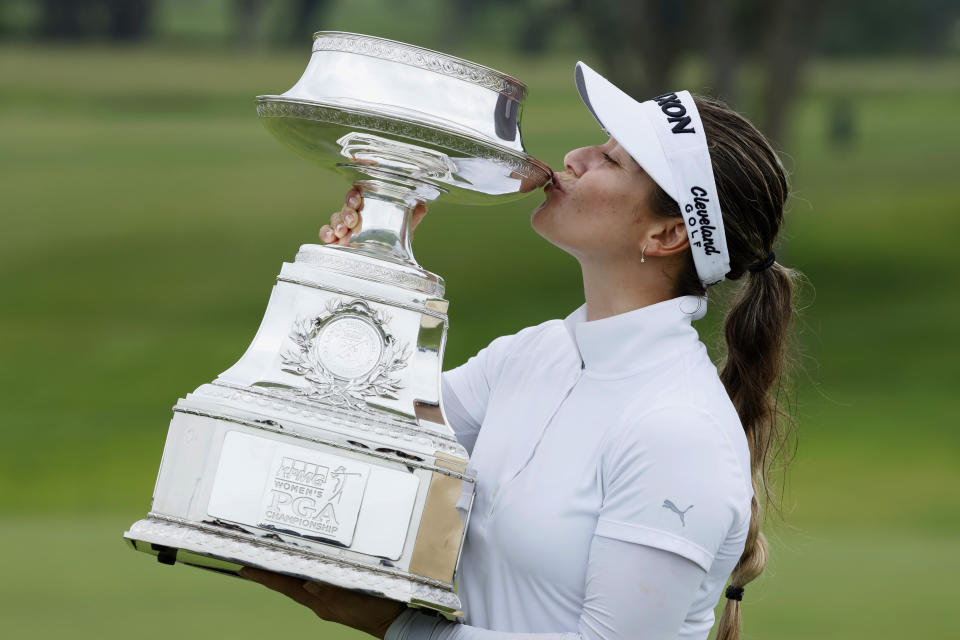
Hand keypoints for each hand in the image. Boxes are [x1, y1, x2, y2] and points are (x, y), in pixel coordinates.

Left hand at [240, 566, 406, 638]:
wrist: (396, 621)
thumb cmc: (376, 610)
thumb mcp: (352, 599)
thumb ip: (329, 591)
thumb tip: (306, 583)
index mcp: (319, 602)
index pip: (285, 586)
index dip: (265, 577)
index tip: (245, 569)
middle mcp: (321, 601)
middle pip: (290, 583)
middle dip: (273, 572)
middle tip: (255, 560)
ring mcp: (331, 599)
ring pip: (304, 581)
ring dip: (289, 570)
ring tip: (276, 559)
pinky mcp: (342, 596)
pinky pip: (319, 581)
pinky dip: (309, 571)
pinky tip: (311, 564)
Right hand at [320, 188, 428, 244]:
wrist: (384, 268)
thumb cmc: (389, 245)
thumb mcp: (404, 232)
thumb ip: (412, 218)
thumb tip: (423, 204)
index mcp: (367, 210)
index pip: (357, 197)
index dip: (354, 196)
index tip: (356, 200)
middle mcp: (354, 218)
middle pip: (344, 207)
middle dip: (346, 212)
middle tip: (352, 221)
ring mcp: (343, 230)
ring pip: (335, 219)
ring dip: (337, 223)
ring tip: (343, 231)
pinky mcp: (335, 243)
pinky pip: (325, 233)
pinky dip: (325, 233)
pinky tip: (331, 238)